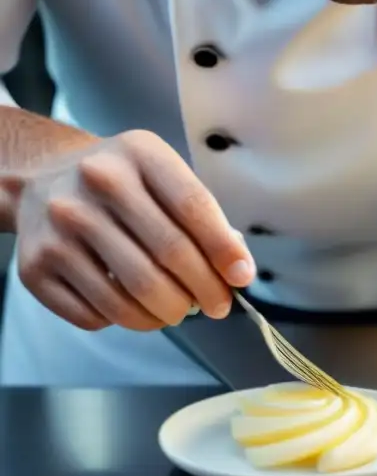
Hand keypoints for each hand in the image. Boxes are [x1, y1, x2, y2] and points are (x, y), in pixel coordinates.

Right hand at [13, 129, 254, 330]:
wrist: (42, 180)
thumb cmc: (123, 185)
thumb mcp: (164, 178)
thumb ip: (203, 218)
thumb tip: (236, 271)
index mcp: (139, 154)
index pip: (193, 207)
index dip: (224, 250)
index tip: (242, 278)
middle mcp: (96, 183)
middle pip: (168, 254)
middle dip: (204, 290)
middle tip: (218, 306)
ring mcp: (61, 226)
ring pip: (132, 293)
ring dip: (167, 313)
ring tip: (178, 311)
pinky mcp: (36, 267)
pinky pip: (95, 314)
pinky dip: (126, 321)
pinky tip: (136, 309)